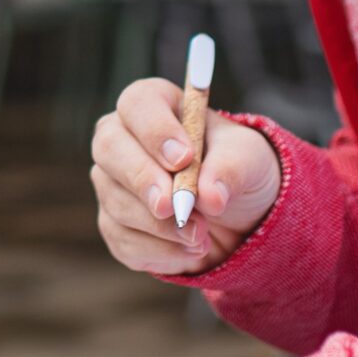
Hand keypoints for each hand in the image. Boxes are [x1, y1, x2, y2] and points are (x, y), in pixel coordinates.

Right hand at [91, 79, 281, 276]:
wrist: (238, 215)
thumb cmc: (237, 169)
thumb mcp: (249, 160)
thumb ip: (231, 168)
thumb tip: (209, 195)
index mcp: (154, 106)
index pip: (137, 104)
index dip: (155, 130)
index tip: (183, 158)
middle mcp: (122, 139)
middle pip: (108, 148)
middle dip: (142, 180)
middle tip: (174, 205)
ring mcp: (112, 184)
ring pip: (116, 202)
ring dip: (162, 226)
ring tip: (202, 235)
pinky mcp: (115, 225)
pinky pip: (124, 241)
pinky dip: (162, 252)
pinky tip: (191, 251)